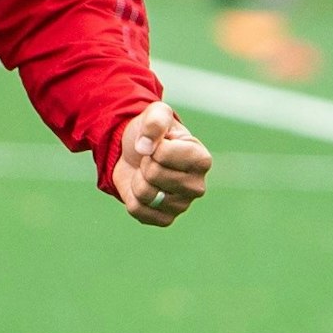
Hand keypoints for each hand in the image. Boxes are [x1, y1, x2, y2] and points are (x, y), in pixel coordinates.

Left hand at [111, 101, 211, 225]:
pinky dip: (131, 198)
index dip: (151, 146)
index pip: (163, 154)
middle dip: (143, 164)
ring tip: (146, 174)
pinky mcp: (166, 219)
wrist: (136, 152)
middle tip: (150, 161)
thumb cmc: (152, 133)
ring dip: (136, 180)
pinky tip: (141, 189)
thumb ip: (155, 121)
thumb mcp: (156, 114)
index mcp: (201, 159)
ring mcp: (183, 205)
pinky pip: (138, 211)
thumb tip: (145, 147)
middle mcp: (198, 186)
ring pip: (145, 195)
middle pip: (153, 175)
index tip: (157, 145)